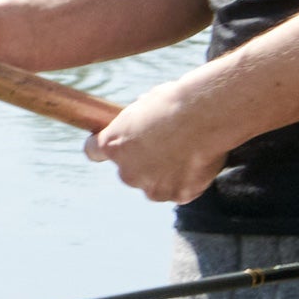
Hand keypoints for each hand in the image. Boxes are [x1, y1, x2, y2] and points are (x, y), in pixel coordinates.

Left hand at [85, 74, 229, 203]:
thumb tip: (145, 127)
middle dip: (145, 162)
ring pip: (156, 184)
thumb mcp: (147, 105)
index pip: (93, 151)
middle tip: (167, 144)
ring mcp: (153, 188)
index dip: (102, 147)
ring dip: (168, 173)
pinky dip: (189, 179)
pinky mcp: (179, 196)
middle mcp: (127, 172)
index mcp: (112, 145)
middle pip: (130, 172)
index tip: (115, 144)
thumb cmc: (176, 102)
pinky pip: (182, 189)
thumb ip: (139, 124)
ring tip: (189, 151)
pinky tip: (200, 160)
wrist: (205, 115)